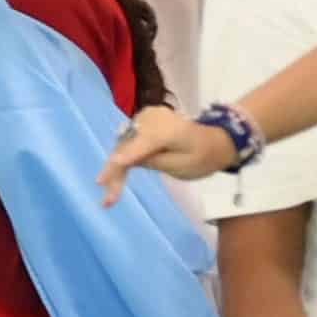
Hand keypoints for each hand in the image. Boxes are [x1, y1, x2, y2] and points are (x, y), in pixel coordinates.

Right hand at [97, 106, 233, 200]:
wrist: (215, 140)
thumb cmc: (203, 157)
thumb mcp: (181, 166)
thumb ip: (152, 162)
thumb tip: (124, 160)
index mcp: (164, 130)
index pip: (133, 149)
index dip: (116, 166)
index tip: (101, 182)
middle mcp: (151, 118)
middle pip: (125, 147)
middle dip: (115, 171)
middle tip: (109, 199)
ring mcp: (146, 117)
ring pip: (123, 144)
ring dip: (116, 166)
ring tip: (111, 192)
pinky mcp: (143, 120)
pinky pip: (129, 140)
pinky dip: (123, 156)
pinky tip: (118, 175)